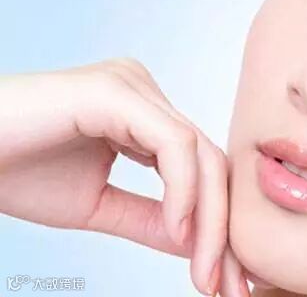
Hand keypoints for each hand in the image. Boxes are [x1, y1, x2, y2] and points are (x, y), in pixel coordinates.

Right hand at [0, 58, 226, 294]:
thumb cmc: (14, 171)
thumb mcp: (96, 206)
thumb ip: (150, 219)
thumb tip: (200, 243)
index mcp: (141, 114)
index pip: (199, 169)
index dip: (216, 224)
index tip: (220, 277)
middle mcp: (143, 93)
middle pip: (208, 163)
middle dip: (222, 228)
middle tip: (227, 285)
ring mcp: (132, 86)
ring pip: (200, 155)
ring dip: (210, 219)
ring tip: (205, 270)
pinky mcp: (115, 91)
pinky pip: (173, 144)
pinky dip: (184, 192)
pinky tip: (178, 230)